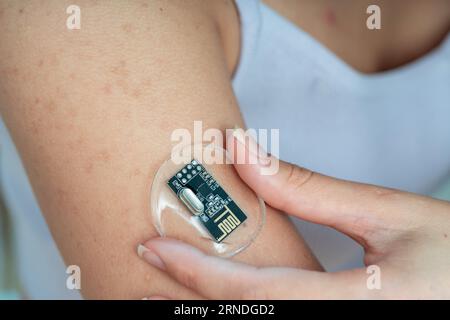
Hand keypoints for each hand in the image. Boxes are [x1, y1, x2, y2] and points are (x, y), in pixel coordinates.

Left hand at [138, 128, 449, 298]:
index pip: (253, 292)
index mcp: (358, 307)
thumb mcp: (387, 215)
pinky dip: (245, 312)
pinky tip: (227, 300)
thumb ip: (308, 191)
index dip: (193, 272)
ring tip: (170, 295)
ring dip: (212, 313)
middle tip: (141, 288)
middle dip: (189, 306)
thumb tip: (241, 150)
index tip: (152, 247)